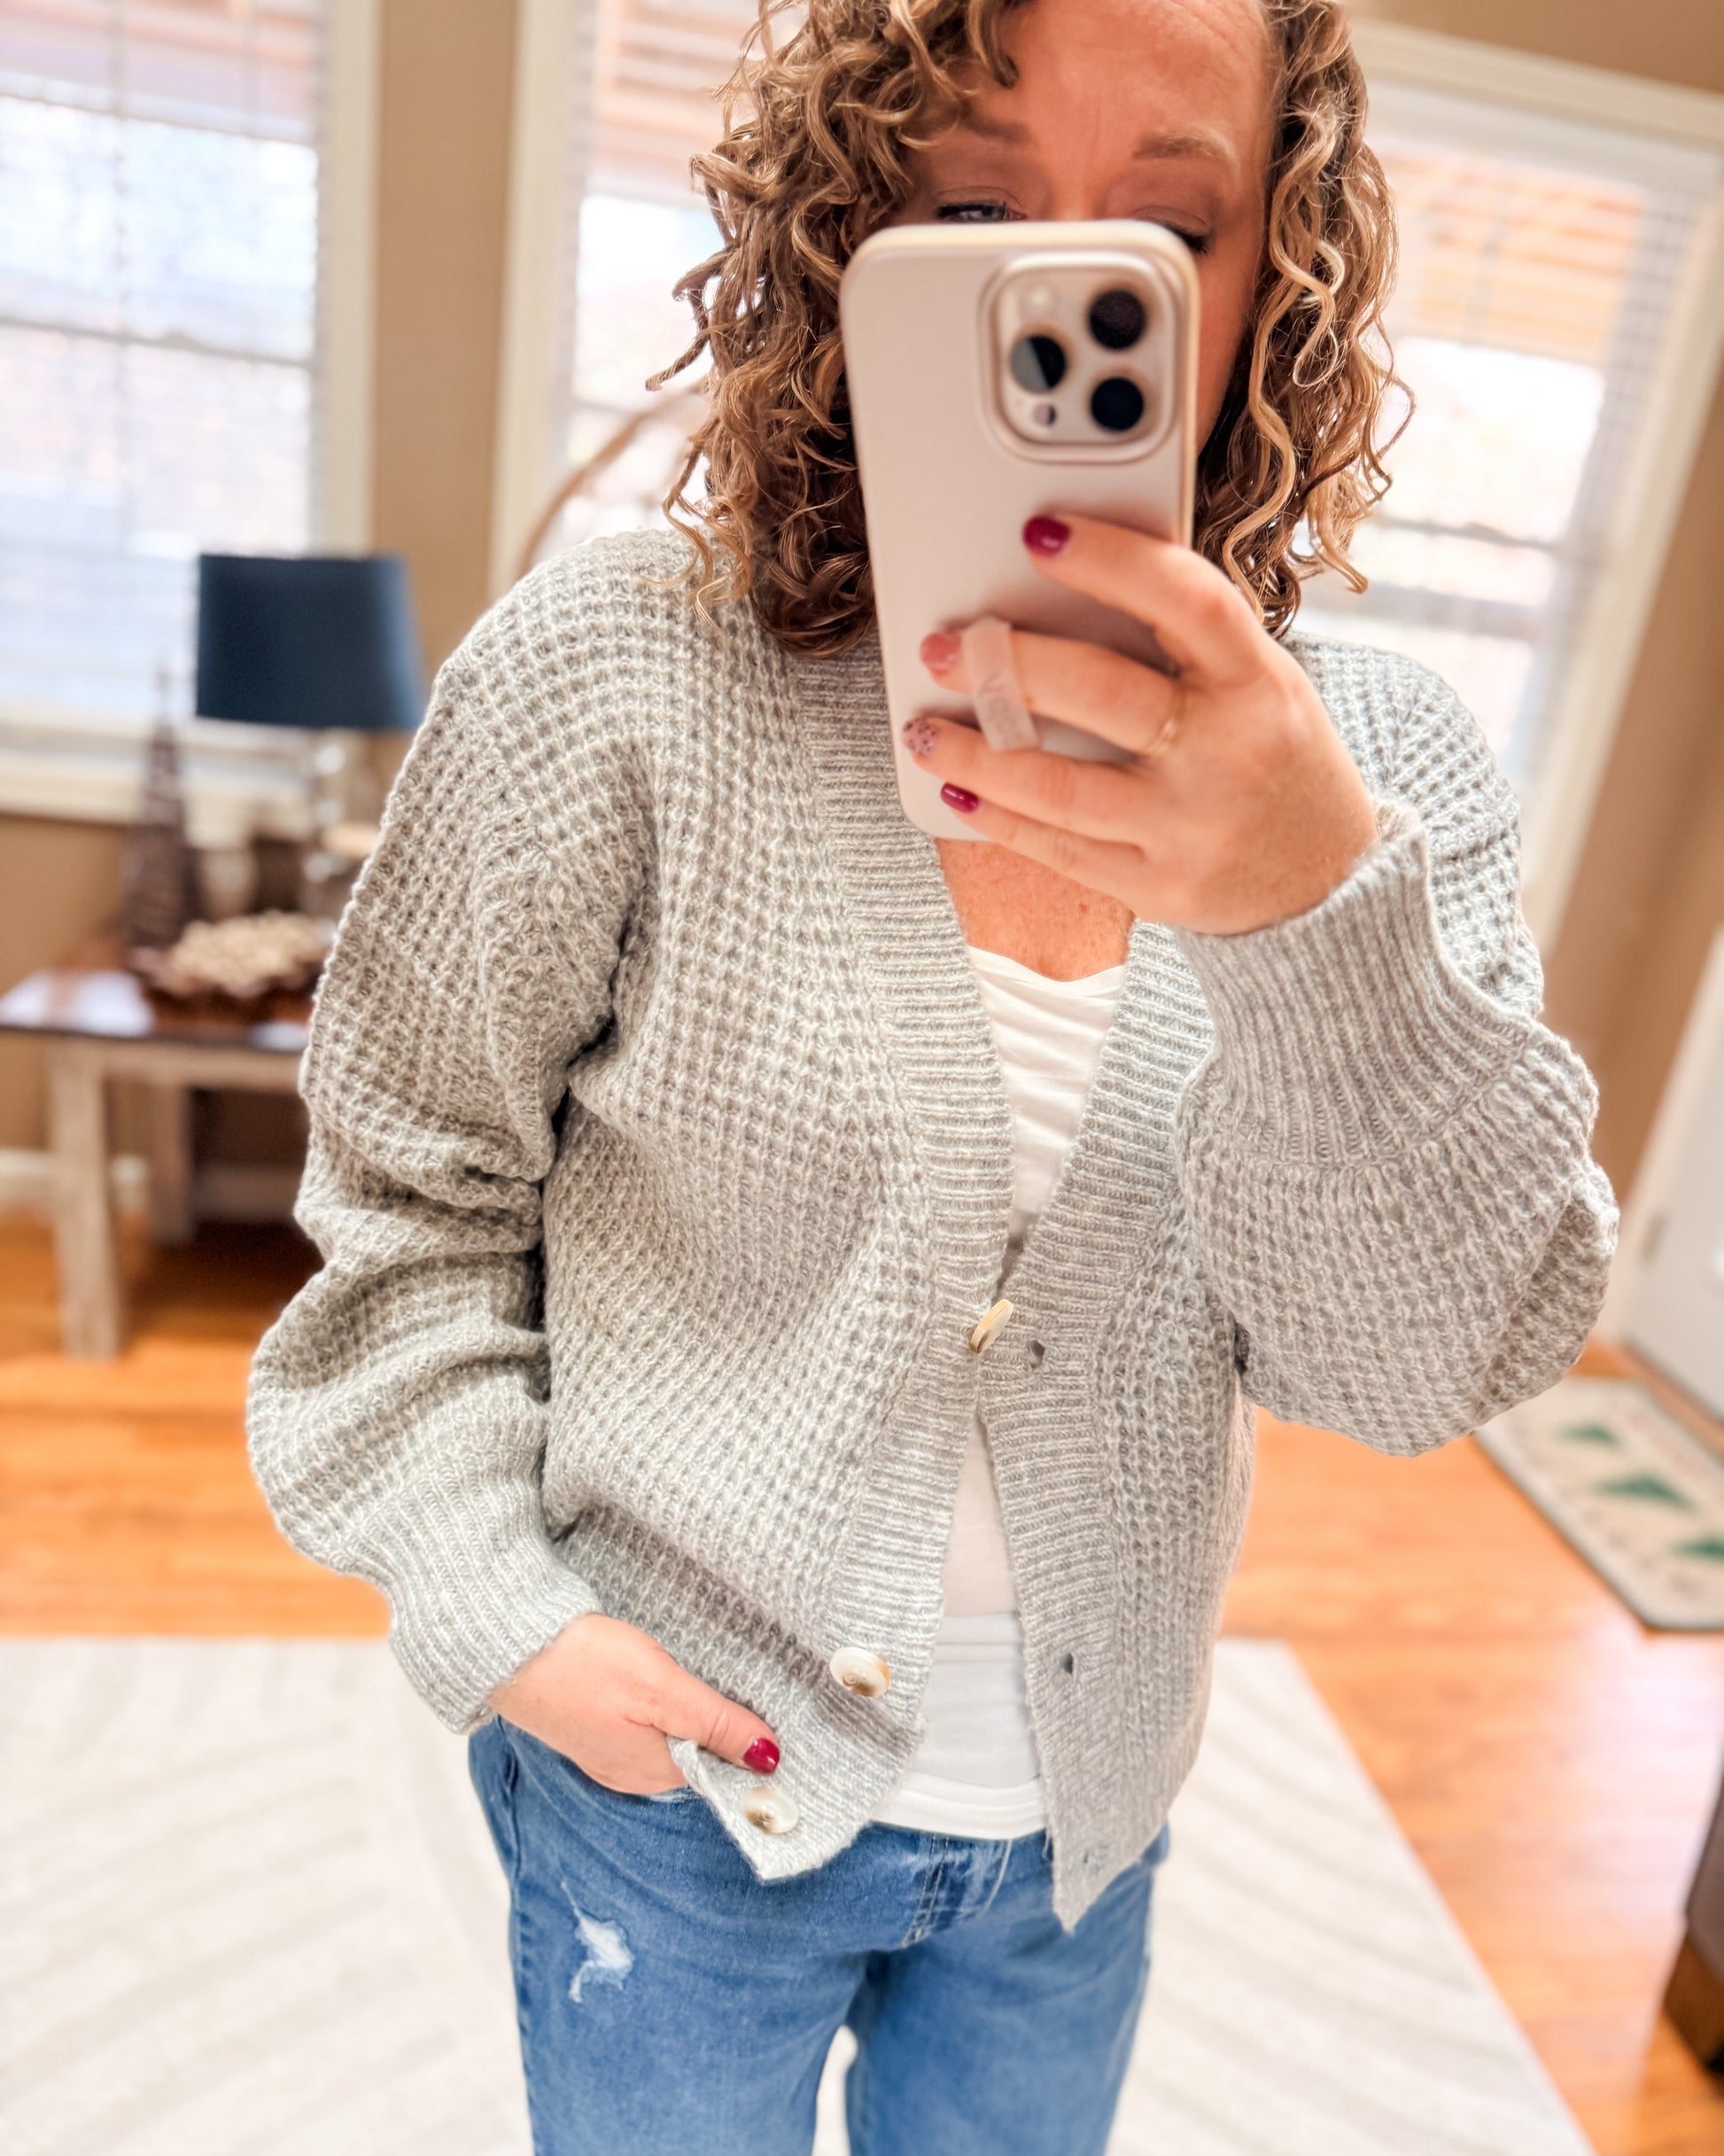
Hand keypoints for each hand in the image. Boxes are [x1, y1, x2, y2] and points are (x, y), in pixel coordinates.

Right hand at [488, 1612, 781, 1793]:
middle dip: (724, 1729)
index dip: (751, 1745)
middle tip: (750, 1687)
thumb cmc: (584, 1665)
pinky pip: (644, 1726)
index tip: (775, 1714)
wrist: (506, 1644)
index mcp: (655, 1774)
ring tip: (711, 1678)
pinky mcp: (591, 1725)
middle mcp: (632, 1774)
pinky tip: (666, 1681)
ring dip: (693, 1715)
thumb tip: (770, 1759)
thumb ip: (716, 1724)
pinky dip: (663, 1708)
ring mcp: (608, 1751)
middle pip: (698, 1757)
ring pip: (671, 1740)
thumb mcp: (662, 1690)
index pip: (723, 1772)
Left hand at [904, 514, 1378, 936]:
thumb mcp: (1265, 686)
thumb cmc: (1276, 760)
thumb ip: (1189, 641)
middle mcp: (1227, 752)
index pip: (1185, 599)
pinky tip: (957, 792)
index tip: (1040, 531)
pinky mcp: (1158, 887)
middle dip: (1008, 664)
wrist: (1330, 887)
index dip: (1111, 559)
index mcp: (1259, 681)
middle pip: (1100, 691)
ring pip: (1060, 785)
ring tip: (924, 730)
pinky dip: (999, 818)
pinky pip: (1059, 850)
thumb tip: (1073, 579)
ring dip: (976, 754)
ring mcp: (1190, 827)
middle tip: (945, 646)